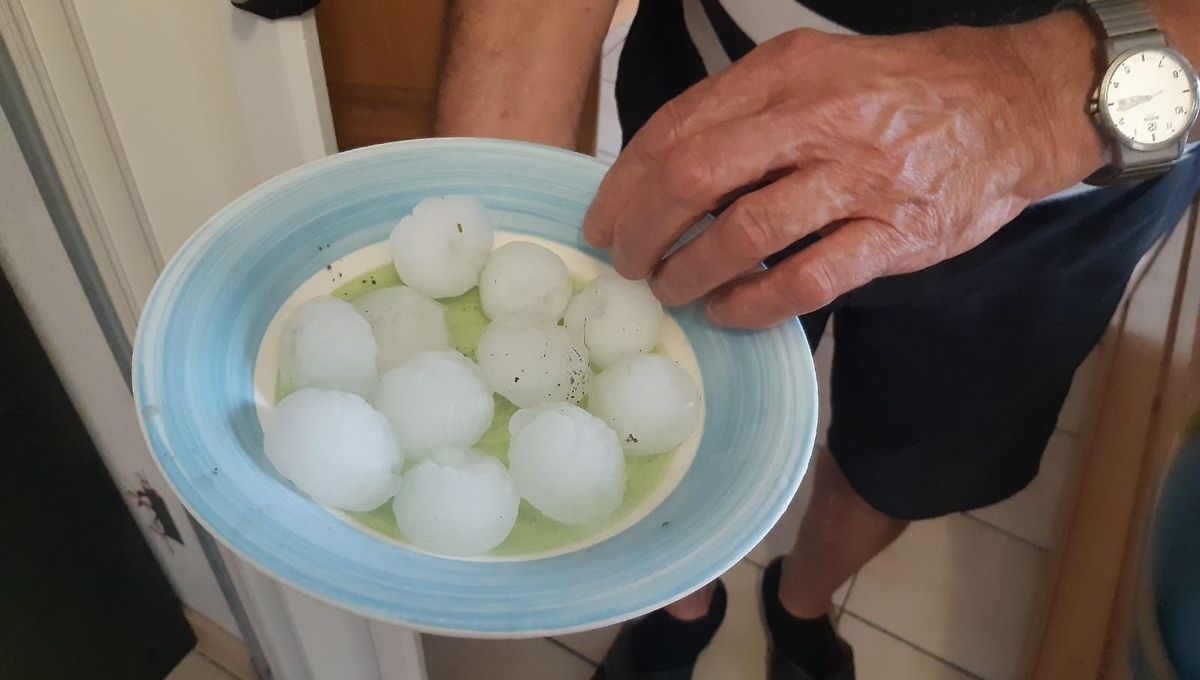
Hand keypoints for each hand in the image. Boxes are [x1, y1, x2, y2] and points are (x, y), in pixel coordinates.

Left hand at [583, 13, 1107, 328]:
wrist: (1018, 102)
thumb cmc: (906, 89)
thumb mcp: (818, 69)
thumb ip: (745, 110)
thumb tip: (664, 169)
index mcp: (786, 74)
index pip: (675, 130)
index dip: (622, 184)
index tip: (601, 221)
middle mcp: (818, 118)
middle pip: (693, 180)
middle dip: (643, 233)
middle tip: (628, 265)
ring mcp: (861, 177)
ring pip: (743, 234)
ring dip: (691, 273)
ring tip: (673, 291)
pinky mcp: (899, 233)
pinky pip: (806, 280)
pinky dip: (754, 305)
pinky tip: (730, 313)